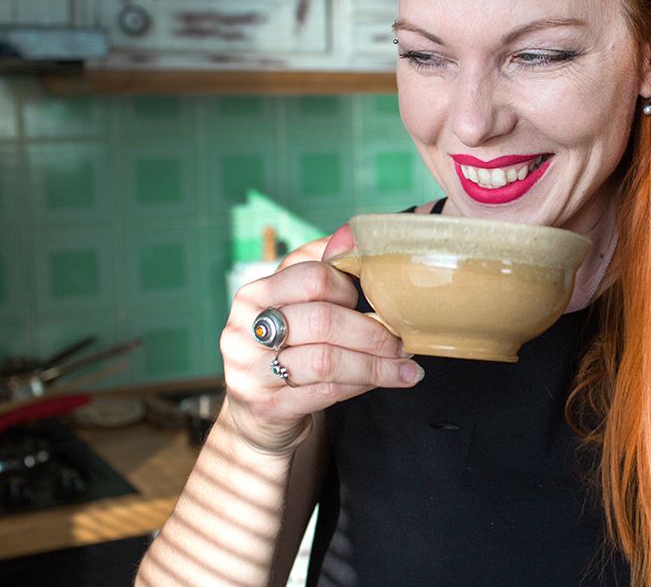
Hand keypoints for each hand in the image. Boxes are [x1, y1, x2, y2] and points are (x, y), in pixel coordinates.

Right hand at [219, 225, 423, 453]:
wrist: (258, 416)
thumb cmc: (288, 349)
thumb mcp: (297, 307)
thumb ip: (322, 269)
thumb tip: (352, 234)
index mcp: (255, 294)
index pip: (313, 277)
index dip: (350, 289)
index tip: (375, 302)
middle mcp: (244, 330)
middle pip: (323, 320)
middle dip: (373, 332)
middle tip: (403, 342)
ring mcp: (250, 371)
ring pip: (326, 361)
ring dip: (376, 364)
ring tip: (406, 368)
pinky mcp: (266, 406)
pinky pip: (325, 393)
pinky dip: (362, 386)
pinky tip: (385, 382)